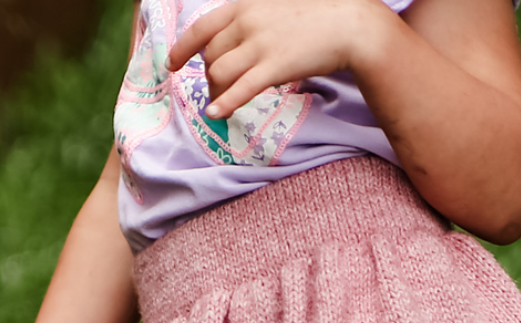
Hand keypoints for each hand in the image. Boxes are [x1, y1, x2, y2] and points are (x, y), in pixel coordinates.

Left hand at [168, 0, 387, 119]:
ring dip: (216, 93)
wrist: (348, 22)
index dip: (182, 48)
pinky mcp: (275, 67)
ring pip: (218, 74)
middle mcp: (247, 23)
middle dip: (208, 77)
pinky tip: (216, 114)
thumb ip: (251, 20)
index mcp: (243, 6)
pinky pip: (240, 89)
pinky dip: (224, 104)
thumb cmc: (314, 16)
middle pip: (210, 56)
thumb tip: (234, 38)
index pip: (201, 28)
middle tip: (217, 90)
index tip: (172, 63)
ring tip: (221, 103)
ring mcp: (260, 45)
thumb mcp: (273, 7)